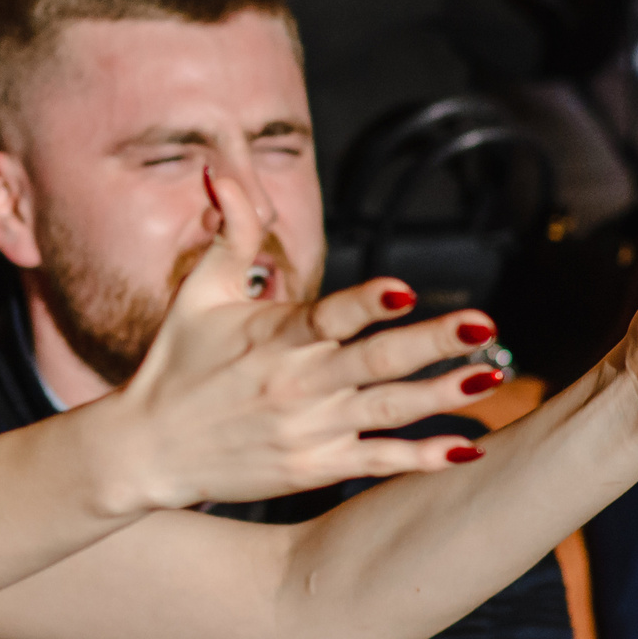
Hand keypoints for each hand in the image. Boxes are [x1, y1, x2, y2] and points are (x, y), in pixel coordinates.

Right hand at [100, 171, 512, 508]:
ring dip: (442, 395)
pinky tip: (467, 449)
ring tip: (491, 376)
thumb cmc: (176, 362)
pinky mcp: (315, 468)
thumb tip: (223, 171)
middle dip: (432, 342)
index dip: (366, 303)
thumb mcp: (199, 292)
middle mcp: (298, 383)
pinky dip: (423, 458)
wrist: (147, 450)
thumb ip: (231, 231)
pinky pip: (378, 460)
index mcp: (275, 336)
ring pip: (388, 410)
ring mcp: (310, 429)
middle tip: (483, 325)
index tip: (405, 290)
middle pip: (375, 362)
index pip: (328, 316)